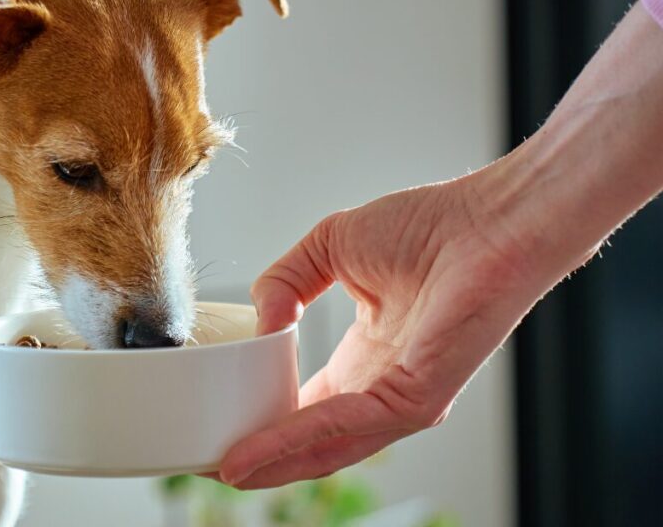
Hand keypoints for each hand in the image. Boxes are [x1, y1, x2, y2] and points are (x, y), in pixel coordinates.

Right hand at [218, 176, 538, 488]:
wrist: (488, 220)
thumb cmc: (432, 226)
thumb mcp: (330, 247)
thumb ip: (285, 281)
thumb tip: (260, 319)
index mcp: (367, 358)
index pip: (308, 407)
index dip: (262, 422)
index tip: (218, 425)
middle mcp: (382, 387)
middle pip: (312, 442)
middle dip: (258, 457)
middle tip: (203, 463)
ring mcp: (401, 400)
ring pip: (324, 448)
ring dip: (267, 463)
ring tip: (218, 470)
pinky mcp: (415, 400)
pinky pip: (343, 427)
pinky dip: (292, 442)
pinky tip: (252, 452)